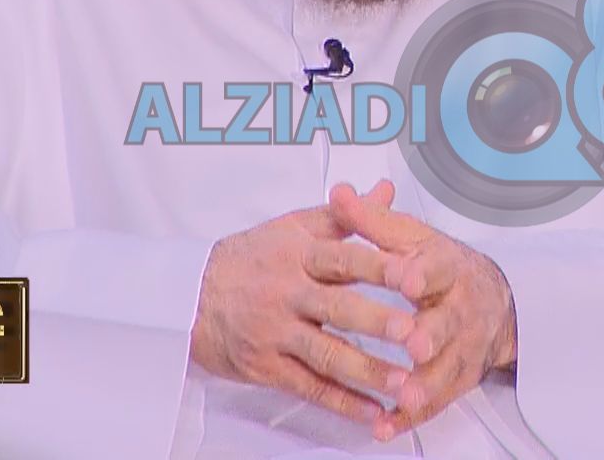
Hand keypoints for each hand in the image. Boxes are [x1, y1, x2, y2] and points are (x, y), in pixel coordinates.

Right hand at [189, 180, 419, 425]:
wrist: (188, 295)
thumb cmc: (248, 259)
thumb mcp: (292, 227)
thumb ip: (344, 215)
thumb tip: (385, 191)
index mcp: (298, 254)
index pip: (343, 259)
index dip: (379, 267)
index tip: (414, 275)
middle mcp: (287, 293)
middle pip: (338, 308)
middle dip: (378, 322)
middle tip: (416, 334)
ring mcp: (275, 333)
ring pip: (326, 354)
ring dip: (368, 370)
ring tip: (405, 383)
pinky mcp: (266, 367)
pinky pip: (309, 387)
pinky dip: (342, 402)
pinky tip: (373, 411)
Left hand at [328, 182, 517, 441]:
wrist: (496, 302)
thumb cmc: (440, 267)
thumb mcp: (411, 238)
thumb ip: (372, 222)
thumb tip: (338, 194)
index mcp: (447, 268)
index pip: (438, 268)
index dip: (423, 273)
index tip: (407, 278)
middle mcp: (461, 309)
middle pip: (448, 323)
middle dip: (433, 334)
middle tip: (416, 344)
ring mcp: (462, 348)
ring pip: (446, 368)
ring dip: (426, 383)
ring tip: (404, 396)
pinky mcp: (457, 380)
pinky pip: (435, 402)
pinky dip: (410, 416)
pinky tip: (385, 427)